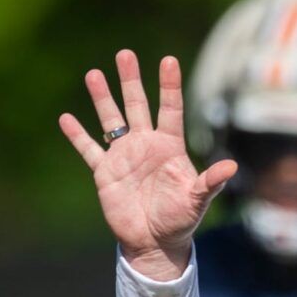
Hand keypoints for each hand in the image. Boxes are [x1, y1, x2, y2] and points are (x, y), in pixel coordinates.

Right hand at [58, 50, 236, 279]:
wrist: (154, 242)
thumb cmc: (180, 220)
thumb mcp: (197, 201)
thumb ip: (211, 182)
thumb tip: (231, 167)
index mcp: (169, 146)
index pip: (170, 109)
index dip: (169, 85)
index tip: (168, 60)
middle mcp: (145, 145)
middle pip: (137, 105)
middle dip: (130, 80)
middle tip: (125, 54)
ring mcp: (124, 156)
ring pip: (111, 120)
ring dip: (102, 98)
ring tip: (93, 74)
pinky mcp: (105, 172)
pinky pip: (89, 150)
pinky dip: (77, 135)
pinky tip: (66, 119)